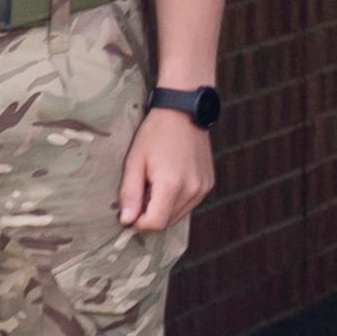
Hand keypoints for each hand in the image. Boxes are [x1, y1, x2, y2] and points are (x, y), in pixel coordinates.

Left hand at [120, 107, 215, 232]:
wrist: (184, 111)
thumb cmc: (155, 134)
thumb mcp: (135, 161)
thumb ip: (130, 194)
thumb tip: (127, 221)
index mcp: (172, 184)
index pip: (155, 224)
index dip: (139, 222)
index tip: (131, 209)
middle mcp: (192, 189)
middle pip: (167, 222)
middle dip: (151, 214)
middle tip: (143, 190)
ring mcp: (203, 187)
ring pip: (178, 215)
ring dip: (164, 208)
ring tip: (157, 183)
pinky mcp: (208, 184)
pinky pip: (189, 204)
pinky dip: (177, 200)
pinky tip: (171, 179)